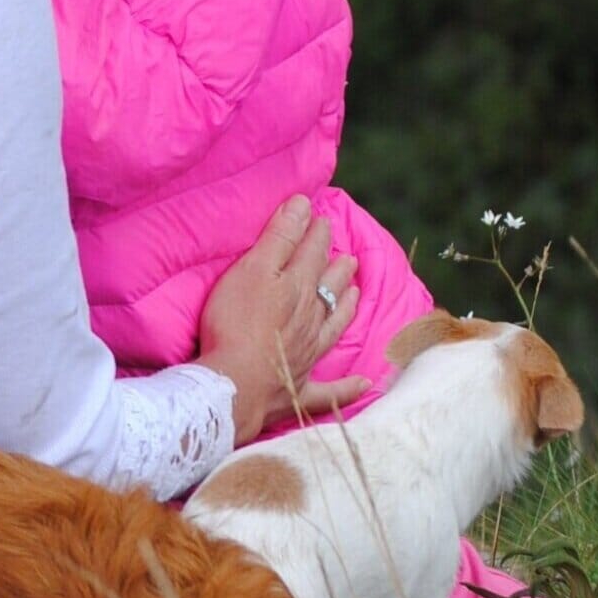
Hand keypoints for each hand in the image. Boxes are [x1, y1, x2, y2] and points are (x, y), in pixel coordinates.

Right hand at [196, 196, 363, 444]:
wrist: (233, 385)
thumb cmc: (235, 324)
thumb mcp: (254, 270)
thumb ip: (281, 238)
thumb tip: (305, 206)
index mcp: (297, 290)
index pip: (312, 254)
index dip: (317, 234)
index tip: (323, 218)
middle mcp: (309, 321)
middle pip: (327, 290)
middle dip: (336, 270)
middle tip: (349, 257)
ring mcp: (306, 357)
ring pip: (332, 328)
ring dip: (345, 310)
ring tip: (355, 294)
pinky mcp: (297, 390)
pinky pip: (330, 391)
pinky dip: (348, 388)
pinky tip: (365, 383)